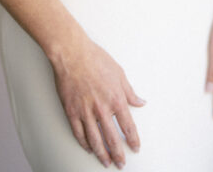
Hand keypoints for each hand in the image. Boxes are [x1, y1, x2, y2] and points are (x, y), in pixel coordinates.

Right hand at [51, 34, 145, 168]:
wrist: (72, 53)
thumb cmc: (95, 58)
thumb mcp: (119, 72)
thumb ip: (130, 91)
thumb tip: (140, 102)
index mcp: (116, 99)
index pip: (128, 126)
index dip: (132, 140)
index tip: (135, 148)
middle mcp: (102, 108)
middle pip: (112, 138)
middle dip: (118, 154)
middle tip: (121, 163)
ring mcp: (85, 111)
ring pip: (95, 140)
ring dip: (102, 154)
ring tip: (106, 162)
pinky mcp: (71, 111)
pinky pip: (78, 133)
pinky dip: (84, 143)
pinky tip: (89, 148)